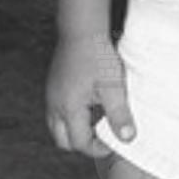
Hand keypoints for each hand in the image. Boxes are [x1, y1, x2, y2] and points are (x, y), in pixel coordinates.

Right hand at [45, 31, 133, 156]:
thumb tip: (127, 138)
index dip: (98, 148)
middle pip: (63, 141)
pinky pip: (57, 112)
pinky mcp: (53, 86)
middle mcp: (54, 105)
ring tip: (97, 119)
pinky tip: (89, 103)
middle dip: (83, 143)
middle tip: (103, 136)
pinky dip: (71, 117)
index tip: (114, 143)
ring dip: (76, 130)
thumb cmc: (97, 55)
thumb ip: (119, 114)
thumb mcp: (113, 86)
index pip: (80, 143)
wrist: (82, 29)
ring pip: (57, 127)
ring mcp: (51, 95)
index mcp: (68, 108)